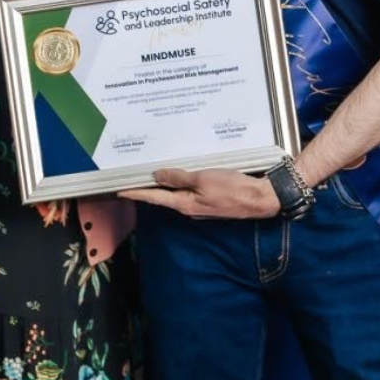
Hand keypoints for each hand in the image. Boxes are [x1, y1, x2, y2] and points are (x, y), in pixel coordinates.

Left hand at [119, 168, 279, 219]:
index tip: (119, 189)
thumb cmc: (232, 188)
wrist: (260, 199)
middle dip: (147, 187)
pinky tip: (179, 174)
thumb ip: (179, 178)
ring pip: (176, 193)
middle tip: (131, 177)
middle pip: (163, 196)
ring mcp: (200, 205)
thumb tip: (157, 175)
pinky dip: (180, 182)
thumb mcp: (203, 179)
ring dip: (163, 184)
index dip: (136, 192)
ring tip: (149, 172)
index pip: (154, 196)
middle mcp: (189, 207)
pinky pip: (189, 190)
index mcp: (184, 203)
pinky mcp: (210, 200)